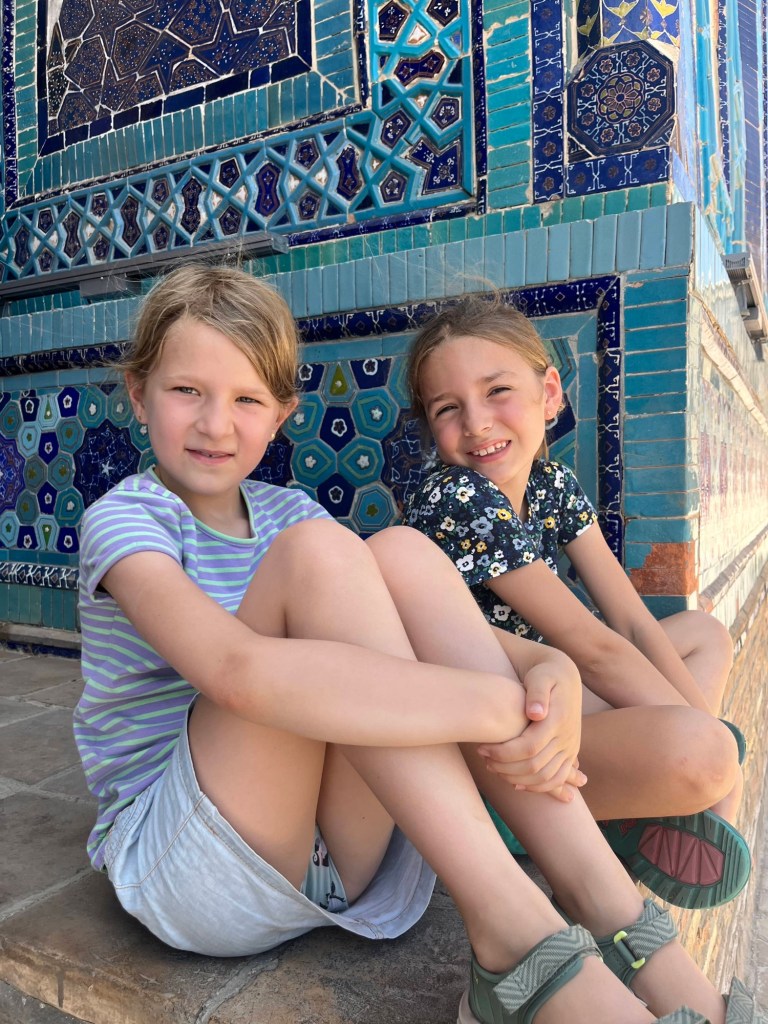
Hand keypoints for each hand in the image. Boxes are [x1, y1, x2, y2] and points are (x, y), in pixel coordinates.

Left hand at [476, 658, 584, 801]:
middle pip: (535, 766)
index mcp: (558, 720)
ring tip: (494, 769)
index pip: (529, 747)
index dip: (503, 753)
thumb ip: (537, 693)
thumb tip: (535, 713)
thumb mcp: (540, 676)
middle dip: (505, 767)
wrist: (565, 677)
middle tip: (483, 759)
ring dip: (517, 779)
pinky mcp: (570, 754)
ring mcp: (570, 748)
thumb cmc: (545, 674)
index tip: (482, 748)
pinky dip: (537, 786)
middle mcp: (567, 738)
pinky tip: (516, 783)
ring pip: (545, 777)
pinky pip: (556, 779)